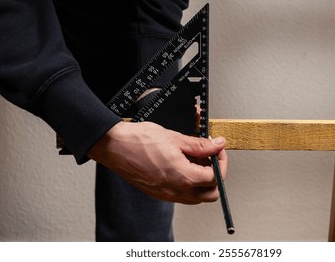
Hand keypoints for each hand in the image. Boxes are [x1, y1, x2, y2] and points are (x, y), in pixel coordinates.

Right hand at [87, 121, 227, 203]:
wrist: (114, 146)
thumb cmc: (138, 141)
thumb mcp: (175, 138)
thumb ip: (200, 144)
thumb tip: (217, 145)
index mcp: (183, 177)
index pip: (215, 179)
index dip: (221, 162)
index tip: (217, 150)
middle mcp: (175, 191)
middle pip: (210, 194)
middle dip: (216, 176)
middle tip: (211, 158)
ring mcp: (165, 195)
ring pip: (196, 197)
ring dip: (202, 182)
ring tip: (196, 161)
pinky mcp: (157, 193)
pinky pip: (181, 195)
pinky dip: (188, 184)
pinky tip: (183, 166)